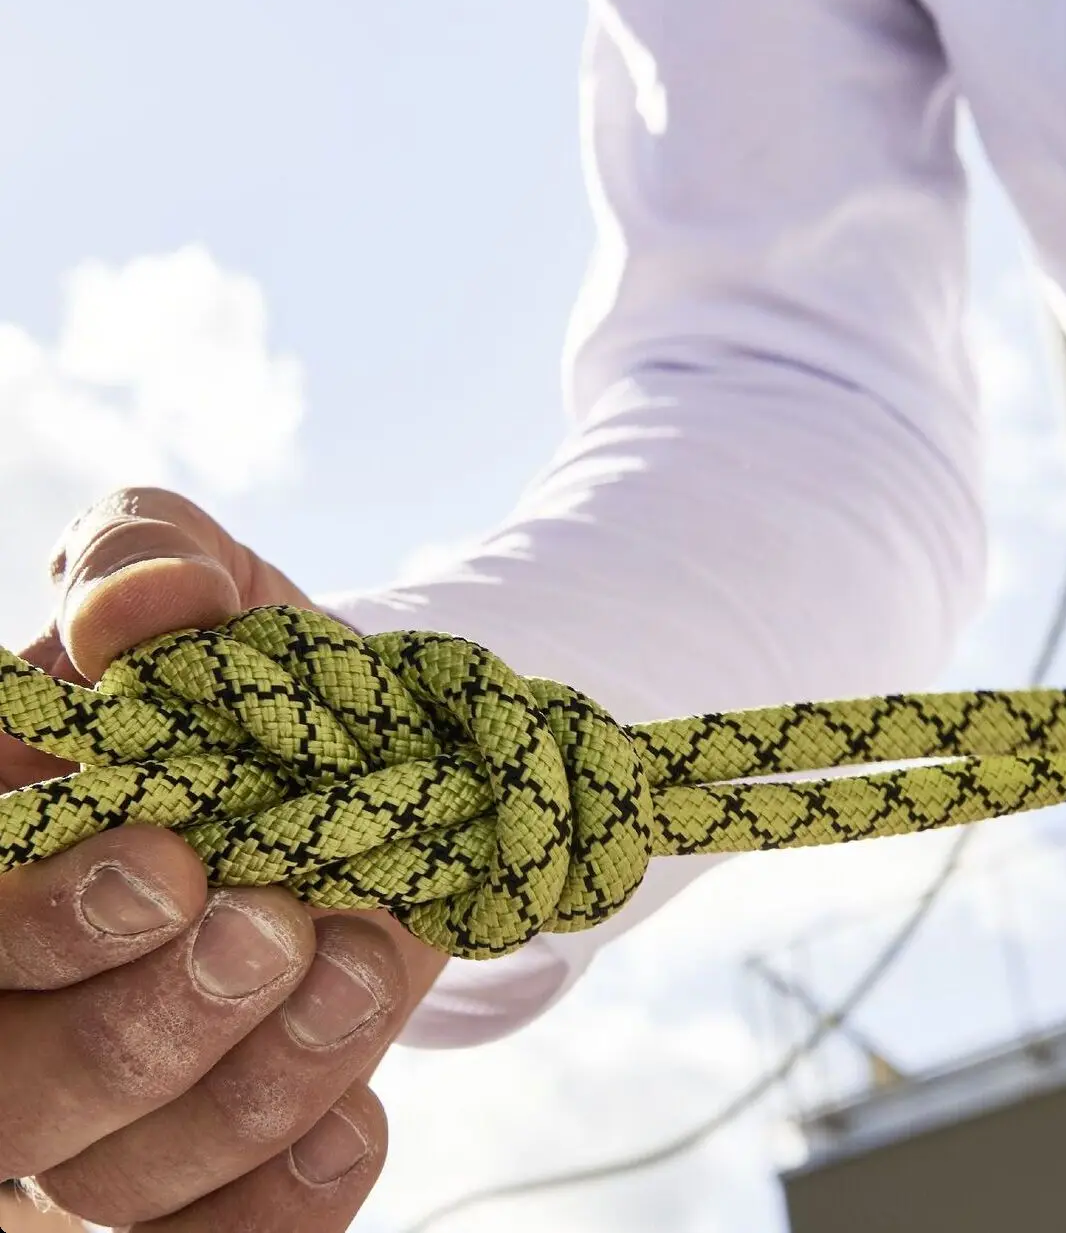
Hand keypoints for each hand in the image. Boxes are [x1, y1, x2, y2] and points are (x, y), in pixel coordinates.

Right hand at [0, 486, 449, 1230]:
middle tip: (272, 926)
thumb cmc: (251, 666)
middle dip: (139, 1024)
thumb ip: (147, 558)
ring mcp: (99, 1099)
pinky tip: (355, 1125)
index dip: (38, 920)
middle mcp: (12, 991)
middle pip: (1, 1092)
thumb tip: (131, 606)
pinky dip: (282, 1204)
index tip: (173, 860)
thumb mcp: (207, 579)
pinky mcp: (204, 1161)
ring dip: (249, 1087)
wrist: (369, 755)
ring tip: (359, 967)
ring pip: (113, 1176)